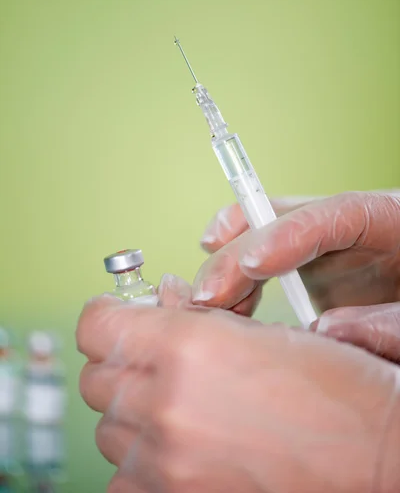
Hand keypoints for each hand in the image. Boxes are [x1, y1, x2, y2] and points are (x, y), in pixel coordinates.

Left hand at [77, 292, 399, 492]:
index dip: (105, 315)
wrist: (375, 453)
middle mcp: (167, 408)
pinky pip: (126, 478)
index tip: (115, 314)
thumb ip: (193, 318)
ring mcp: (169, 463)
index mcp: (187, 349)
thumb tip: (159, 306)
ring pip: (108, 430)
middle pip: (96, 379)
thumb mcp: (258, 330)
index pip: (96, 327)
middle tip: (152, 354)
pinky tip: (175, 444)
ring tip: (173, 400)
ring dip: (131, 411)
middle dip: (119, 360)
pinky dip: (141, 460)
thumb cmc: (335, 388)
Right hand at [193, 192, 399, 312]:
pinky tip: (225, 303)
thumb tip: (325, 329)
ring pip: (261, 235)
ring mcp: (321, 242)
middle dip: (239, 252)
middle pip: (282, 220)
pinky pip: (262, 261)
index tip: (253, 262)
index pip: (335, 213)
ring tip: (209, 304)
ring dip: (228, 266)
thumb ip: (386, 323)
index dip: (288, 233)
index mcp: (385, 215)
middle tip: (209, 293)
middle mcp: (344, 222)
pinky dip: (237, 279)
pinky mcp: (306, 264)